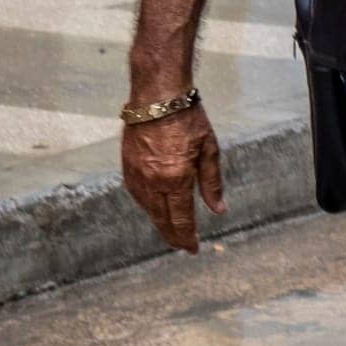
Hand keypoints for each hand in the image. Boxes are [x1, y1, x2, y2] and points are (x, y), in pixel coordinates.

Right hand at [121, 101, 225, 252]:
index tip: (193, 249)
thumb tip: (219, 210)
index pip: (181, 219)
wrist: (157, 96)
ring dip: (160, 222)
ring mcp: (137, 175)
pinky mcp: (127, 166)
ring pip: (148, 210)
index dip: (187, 238)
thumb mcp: (209, 149)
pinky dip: (147, 206)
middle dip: (173, 236)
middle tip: (183, 246)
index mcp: (176, 179)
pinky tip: (156, 208)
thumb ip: (212, 183)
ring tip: (171, 230)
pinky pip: (137, 195)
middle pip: (162, 220)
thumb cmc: (188, 119)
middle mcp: (153, 182)